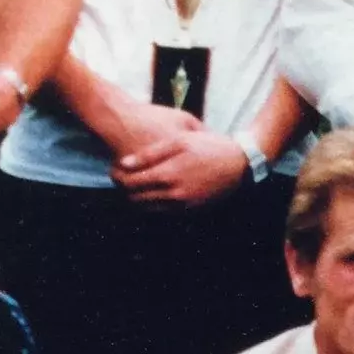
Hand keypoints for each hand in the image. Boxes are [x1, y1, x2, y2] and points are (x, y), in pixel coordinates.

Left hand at [114, 129, 248, 206]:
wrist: (240, 163)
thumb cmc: (209, 146)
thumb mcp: (179, 141)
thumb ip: (150, 153)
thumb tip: (123, 164)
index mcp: (168, 175)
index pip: (130, 183)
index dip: (117, 177)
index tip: (114, 170)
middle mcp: (174, 195)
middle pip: (136, 199)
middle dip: (124, 190)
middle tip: (120, 179)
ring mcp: (183, 206)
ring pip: (148, 209)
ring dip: (136, 200)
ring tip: (134, 186)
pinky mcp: (192, 211)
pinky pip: (164, 212)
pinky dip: (153, 204)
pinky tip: (154, 192)